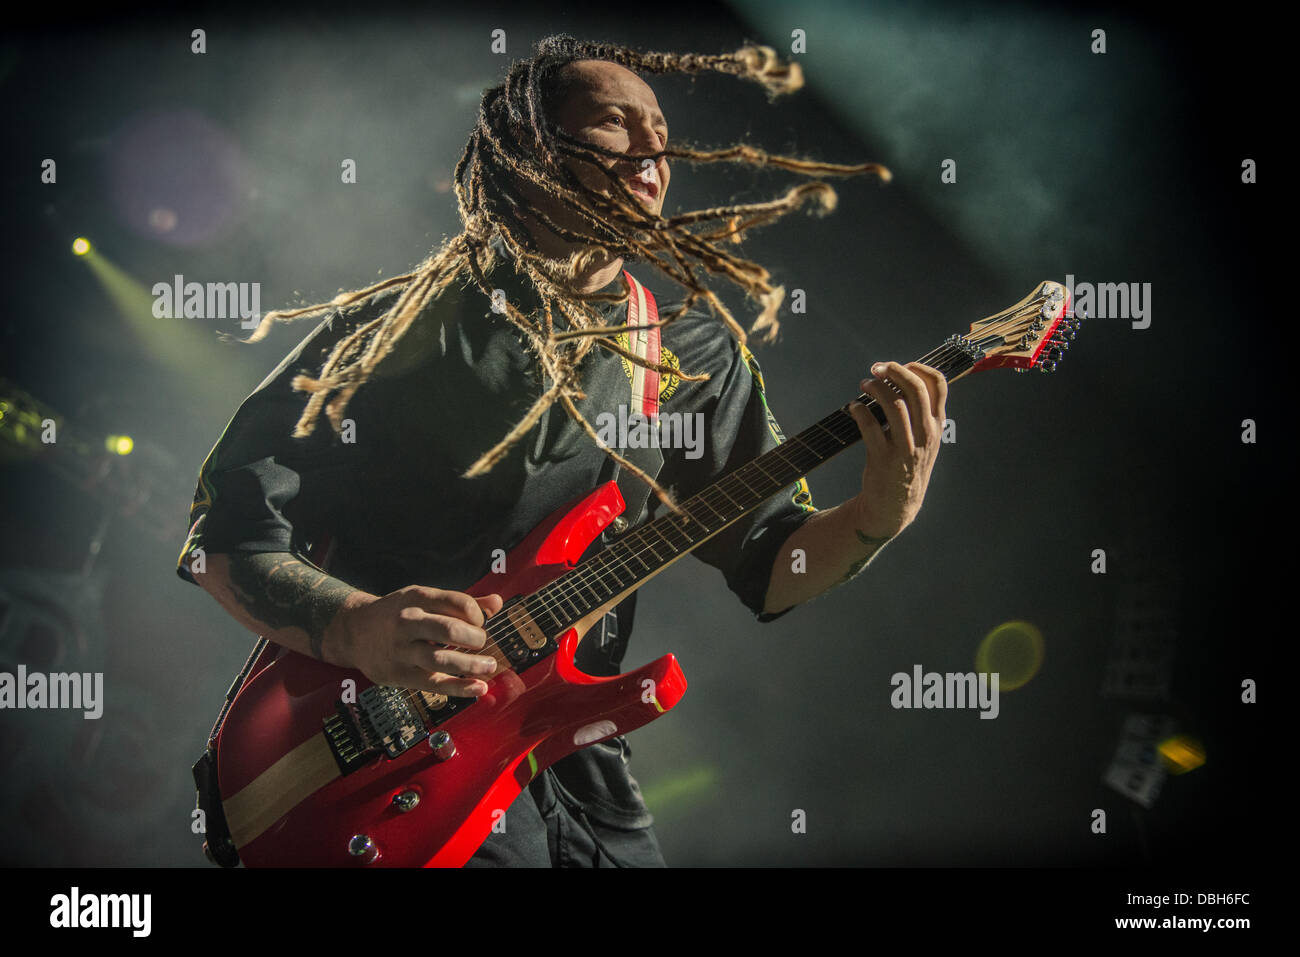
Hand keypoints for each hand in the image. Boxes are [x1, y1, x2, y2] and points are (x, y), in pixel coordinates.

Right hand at [330, 586, 504, 695]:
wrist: (352, 631)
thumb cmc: (397, 613)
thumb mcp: (423, 599)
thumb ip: (460, 602)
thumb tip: (497, 603)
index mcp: (417, 598)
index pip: (456, 601)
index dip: (476, 613)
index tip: (479, 622)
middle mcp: (407, 622)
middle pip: (448, 630)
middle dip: (474, 638)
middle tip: (482, 643)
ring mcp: (401, 650)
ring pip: (441, 660)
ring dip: (471, 666)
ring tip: (489, 666)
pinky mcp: (398, 675)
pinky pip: (433, 684)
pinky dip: (459, 688)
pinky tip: (478, 688)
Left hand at [847, 360, 946, 538]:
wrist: (896, 505)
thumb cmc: (907, 465)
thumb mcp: (925, 440)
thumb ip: (920, 413)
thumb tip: (902, 378)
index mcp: (936, 426)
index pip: (938, 385)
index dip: (919, 367)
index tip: (901, 365)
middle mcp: (925, 435)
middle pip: (915, 390)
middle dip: (894, 371)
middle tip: (877, 368)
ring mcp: (905, 447)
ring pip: (894, 405)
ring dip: (876, 389)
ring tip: (864, 384)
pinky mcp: (883, 458)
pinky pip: (870, 427)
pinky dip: (859, 411)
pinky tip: (853, 407)